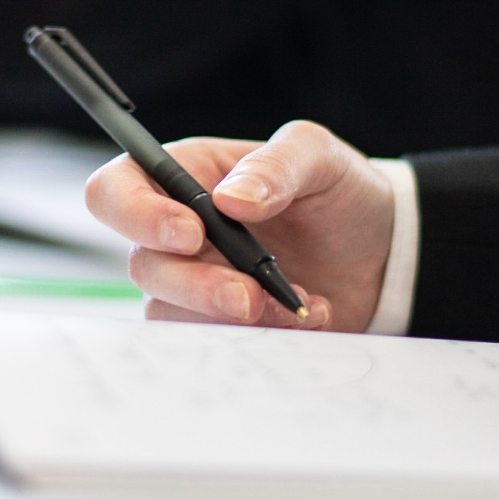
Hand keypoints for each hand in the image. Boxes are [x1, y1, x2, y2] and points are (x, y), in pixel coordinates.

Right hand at [83, 120, 393, 330]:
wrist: (382, 250)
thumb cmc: (339, 190)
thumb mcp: (319, 156)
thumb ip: (276, 165)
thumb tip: (231, 198)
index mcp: (186, 175)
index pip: (117, 190)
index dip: (137, 215)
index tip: (191, 234)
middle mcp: (178, 231)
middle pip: (144, 264)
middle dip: (196, 286)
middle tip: (249, 296)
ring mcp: (196, 281)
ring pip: (171, 312)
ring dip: (232, 317)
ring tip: (298, 302)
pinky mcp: (221, 324)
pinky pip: (212, 342)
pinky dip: (261, 336)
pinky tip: (308, 315)